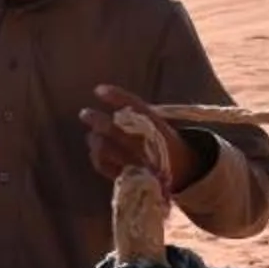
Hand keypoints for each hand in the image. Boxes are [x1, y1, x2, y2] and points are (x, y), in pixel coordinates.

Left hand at [81, 85, 198, 190]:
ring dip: (94, 140)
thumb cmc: (164, 143)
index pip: (136, 107)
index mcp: (160, 128)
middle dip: (96, 120)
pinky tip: (95, 152)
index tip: (98, 90)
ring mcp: (137, 162)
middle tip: (84, 113)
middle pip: (114, 130)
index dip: (116, 96)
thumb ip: (137, 114)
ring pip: (105, 148)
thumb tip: (107, 96)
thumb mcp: (159, 124)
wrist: (184, 173)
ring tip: (91, 136)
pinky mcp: (129, 177)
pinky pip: (104, 166)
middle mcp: (148, 145)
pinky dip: (96, 158)